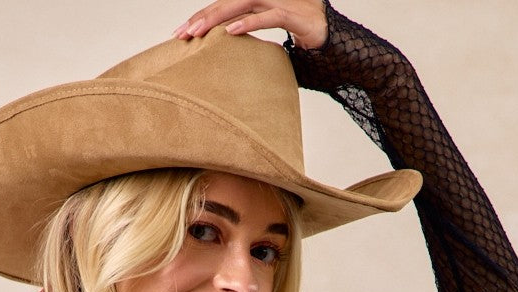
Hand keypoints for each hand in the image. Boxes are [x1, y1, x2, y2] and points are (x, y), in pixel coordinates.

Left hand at [172, 1, 327, 49]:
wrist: (335, 40)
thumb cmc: (302, 42)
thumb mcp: (269, 43)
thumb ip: (250, 45)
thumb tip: (227, 60)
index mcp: (259, 2)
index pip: (226, 5)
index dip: (204, 16)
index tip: (182, 32)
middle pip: (229, 2)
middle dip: (203, 18)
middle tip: (181, 34)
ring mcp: (281, 2)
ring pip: (243, 4)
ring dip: (218, 18)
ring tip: (197, 32)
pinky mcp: (295, 14)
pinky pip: (269, 16)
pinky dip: (249, 23)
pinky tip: (231, 31)